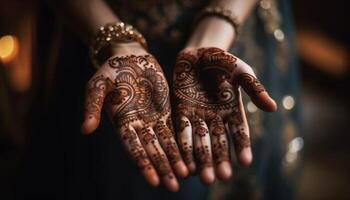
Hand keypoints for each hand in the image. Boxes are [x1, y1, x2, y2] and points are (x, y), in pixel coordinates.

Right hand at [81, 44, 187, 191]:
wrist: (128, 57)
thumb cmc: (109, 72)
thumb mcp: (97, 86)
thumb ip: (92, 108)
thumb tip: (85, 130)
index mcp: (121, 123)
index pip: (133, 148)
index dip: (144, 164)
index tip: (154, 181)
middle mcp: (138, 126)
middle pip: (152, 151)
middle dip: (162, 168)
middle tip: (174, 187)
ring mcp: (153, 120)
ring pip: (165, 144)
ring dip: (174, 160)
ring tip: (185, 176)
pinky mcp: (165, 111)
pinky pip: (174, 130)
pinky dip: (181, 143)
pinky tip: (190, 155)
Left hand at [173, 47, 276, 183]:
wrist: (198, 51)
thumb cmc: (223, 60)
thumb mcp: (241, 71)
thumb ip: (254, 89)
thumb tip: (272, 108)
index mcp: (233, 110)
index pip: (240, 133)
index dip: (242, 147)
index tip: (245, 162)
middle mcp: (216, 118)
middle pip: (219, 142)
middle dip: (220, 160)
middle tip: (222, 177)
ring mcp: (198, 116)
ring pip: (201, 141)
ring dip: (202, 159)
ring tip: (204, 177)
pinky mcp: (181, 112)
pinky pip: (182, 130)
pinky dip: (184, 146)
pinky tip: (186, 162)